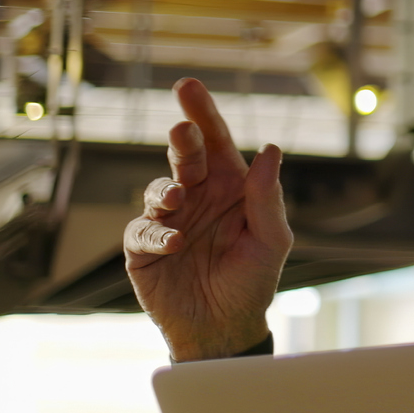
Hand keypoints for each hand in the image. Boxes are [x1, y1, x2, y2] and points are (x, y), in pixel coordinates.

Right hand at [123, 78, 291, 360]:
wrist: (225, 327)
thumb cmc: (253, 279)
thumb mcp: (271, 239)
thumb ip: (267, 197)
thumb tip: (272, 149)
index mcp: (230, 186)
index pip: (216, 142)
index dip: (203, 113)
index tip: (187, 85)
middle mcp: (196, 196)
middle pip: (184, 156)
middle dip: (182, 138)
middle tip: (182, 128)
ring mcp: (168, 221)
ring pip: (157, 189)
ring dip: (166, 189)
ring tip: (178, 198)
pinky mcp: (143, 249)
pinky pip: (142, 232)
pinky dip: (156, 234)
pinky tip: (175, 242)